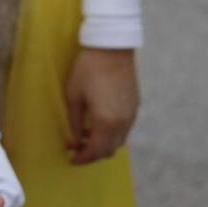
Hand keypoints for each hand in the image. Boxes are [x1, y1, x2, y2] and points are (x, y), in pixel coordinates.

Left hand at [65, 48, 137, 163]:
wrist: (112, 48)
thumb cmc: (88, 69)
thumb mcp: (74, 96)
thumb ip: (75, 122)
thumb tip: (75, 140)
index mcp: (106, 122)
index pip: (96, 151)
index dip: (83, 158)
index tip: (72, 159)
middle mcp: (123, 122)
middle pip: (110, 150)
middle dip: (93, 154)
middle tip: (78, 148)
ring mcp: (132, 115)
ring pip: (119, 140)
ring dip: (104, 143)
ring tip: (87, 135)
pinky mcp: (136, 106)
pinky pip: (125, 128)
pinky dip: (112, 133)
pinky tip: (100, 123)